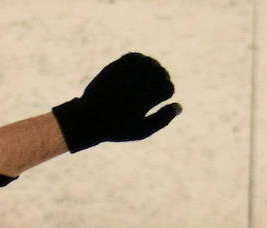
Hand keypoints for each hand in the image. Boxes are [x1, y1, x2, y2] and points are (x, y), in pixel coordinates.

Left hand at [51, 53, 180, 152]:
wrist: (86, 120)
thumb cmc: (116, 128)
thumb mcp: (141, 130)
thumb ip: (163, 119)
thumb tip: (180, 106)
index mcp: (144, 102)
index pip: (168, 87)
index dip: (167, 90)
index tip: (158, 96)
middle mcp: (135, 86)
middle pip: (160, 73)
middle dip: (160, 78)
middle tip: (152, 86)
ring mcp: (124, 76)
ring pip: (149, 62)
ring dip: (151, 68)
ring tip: (146, 77)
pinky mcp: (114, 68)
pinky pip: (134, 57)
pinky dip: (139, 61)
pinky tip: (137, 70)